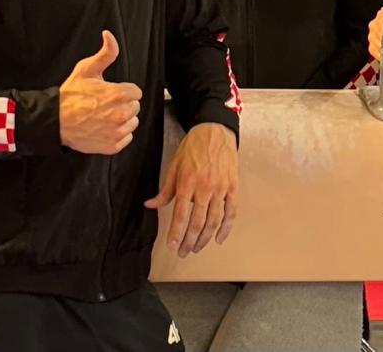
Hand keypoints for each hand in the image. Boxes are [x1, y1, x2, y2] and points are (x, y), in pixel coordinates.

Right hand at [59, 31, 142, 154]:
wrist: (54, 121)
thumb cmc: (70, 96)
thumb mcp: (87, 69)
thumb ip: (105, 53)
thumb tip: (109, 36)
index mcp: (118, 94)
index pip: (136, 92)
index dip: (123, 91)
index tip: (111, 93)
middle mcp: (120, 114)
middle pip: (135, 107)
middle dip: (123, 104)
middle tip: (105, 104)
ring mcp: (116, 131)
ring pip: (132, 123)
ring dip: (122, 120)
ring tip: (103, 116)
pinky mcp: (112, 146)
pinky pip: (126, 138)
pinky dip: (117, 135)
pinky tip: (103, 128)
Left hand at [146, 122, 239, 256]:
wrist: (215, 131)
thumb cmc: (193, 147)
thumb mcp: (174, 166)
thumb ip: (164, 189)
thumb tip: (150, 205)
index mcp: (187, 183)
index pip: (180, 215)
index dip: (175, 233)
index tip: (172, 246)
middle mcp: (205, 188)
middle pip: (197, 222)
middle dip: (189, 241)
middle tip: (183, 252)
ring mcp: (221, 188)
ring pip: (214, 220)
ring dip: (205, 238)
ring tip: (197, 248)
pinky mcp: (232, 187)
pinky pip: (231, 211)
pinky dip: (226, 227)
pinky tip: (219, 238)